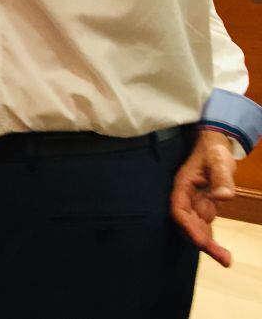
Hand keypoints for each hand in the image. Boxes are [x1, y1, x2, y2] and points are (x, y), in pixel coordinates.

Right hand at [170, 130, 235, 266]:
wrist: (215, 144)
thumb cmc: (213, 150)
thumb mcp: (219, 161)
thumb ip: (222, 178)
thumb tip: (224, 197)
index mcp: (182, 186)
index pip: (179, 211)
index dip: (188, 227)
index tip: (202, 242)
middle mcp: (185, 197)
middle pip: (189, 224)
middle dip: (203, 242)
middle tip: (224, 259)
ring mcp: (194, 202)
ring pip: (198, 227)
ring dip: (209, 244)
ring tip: (226, 260)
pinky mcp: (204, 205)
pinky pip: (206, 225)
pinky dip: (212, 237)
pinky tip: (223, 253)